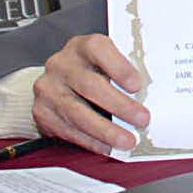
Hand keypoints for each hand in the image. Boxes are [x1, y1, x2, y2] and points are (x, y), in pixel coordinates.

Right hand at [30, 33, 151, 155]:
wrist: (56, 83)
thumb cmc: (90, 73)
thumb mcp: (105, 64)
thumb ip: (123, 74)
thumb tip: (151, 95)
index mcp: (81, 46)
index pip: (98, 49)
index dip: (119, 67)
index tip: (137, 85)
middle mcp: (61, 64)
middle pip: (90, 85)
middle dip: (119, 106)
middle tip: (142, 119)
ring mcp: (48, 88)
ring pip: (78, 113)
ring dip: (106, 130)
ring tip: (127, 140)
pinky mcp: (42, 112)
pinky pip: (68, 130)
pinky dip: (90, 141)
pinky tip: (106, 147)